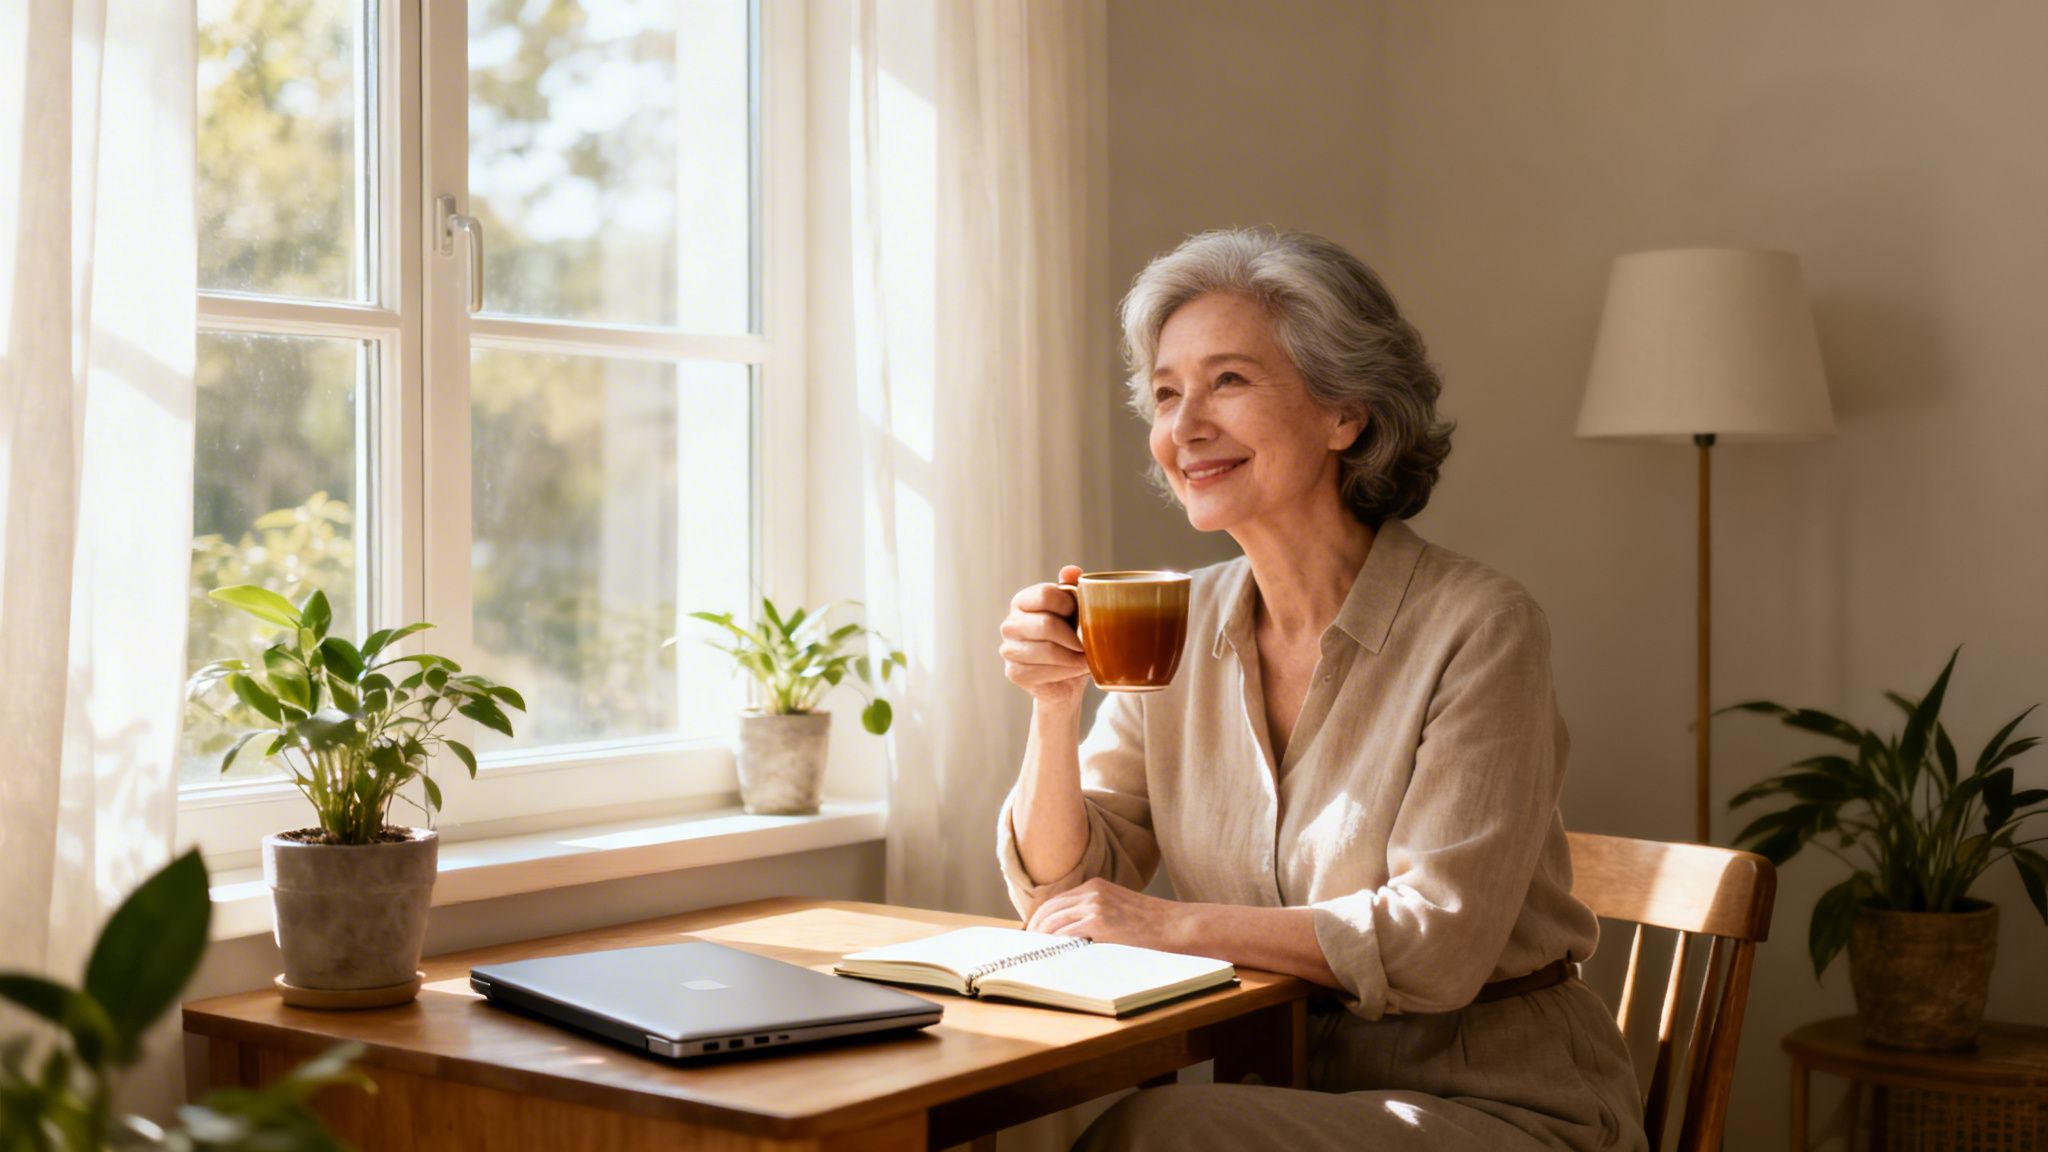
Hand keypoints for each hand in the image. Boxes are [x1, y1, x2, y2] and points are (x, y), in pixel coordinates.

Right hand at [999, 564, 1090, 708]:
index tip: (1082, 615)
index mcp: (1023, 601)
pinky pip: (1045, 671)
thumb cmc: (1072, 638)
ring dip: (1073, 657)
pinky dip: (1066, 672)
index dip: (1069, 605)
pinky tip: (1072, 671)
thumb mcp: (1077, 611)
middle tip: (1088, 646)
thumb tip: (1071, 571)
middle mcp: (1010, 624)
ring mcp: (1008, 649)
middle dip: (1074, 638)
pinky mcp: (1014, 673)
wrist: (1067, 677)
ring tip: (1085, 659)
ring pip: (1047, 650)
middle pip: (1046, 624)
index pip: (1045, 595)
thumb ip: (1074, 588)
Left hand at [1026, 878, 1185, 952]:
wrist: (1178, 926)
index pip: (1055, 901)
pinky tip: (1051, 955)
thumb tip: (1072, 934)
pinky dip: (1054, 944)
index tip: (1033, 934)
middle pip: (1048, 909)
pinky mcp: (1099, 922)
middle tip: (1028, 947)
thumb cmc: (1154, 925)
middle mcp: (1092, 892)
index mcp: (1096, 886)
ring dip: (1040, 938)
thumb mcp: (1121, 909)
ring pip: (1053, 921)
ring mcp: (1095, 906)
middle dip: (1034, 928)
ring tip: (1035, 954)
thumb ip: (1097, 914)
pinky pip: (1065, 933)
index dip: (1040, 918)